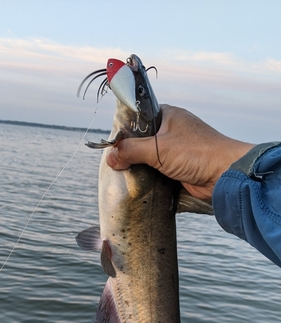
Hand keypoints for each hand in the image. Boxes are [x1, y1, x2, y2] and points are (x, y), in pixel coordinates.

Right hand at [106, 104, 254, 199]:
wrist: (225, 175)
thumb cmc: (197, 153)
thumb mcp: (158, 148)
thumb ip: (131, 150)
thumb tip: (110, 157)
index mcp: (168, 116)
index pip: (139, 118)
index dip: (124, 130)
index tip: (110, 144)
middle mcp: (172, 131)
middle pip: (142, 141)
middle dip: (130, 153)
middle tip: (114, 163)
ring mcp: (177, 151)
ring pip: (150, 158)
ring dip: (140, 168)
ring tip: (123, 175)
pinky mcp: (180, 169)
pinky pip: (159, 172)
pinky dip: (150, 178)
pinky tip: (138, 185)